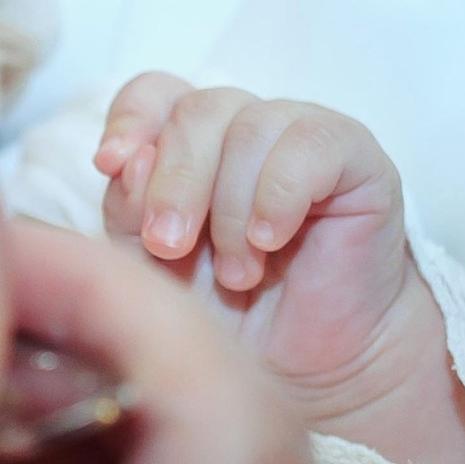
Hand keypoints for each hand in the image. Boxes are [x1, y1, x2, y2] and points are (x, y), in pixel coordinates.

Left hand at [97, 74, 464, 463]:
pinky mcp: (355, 158)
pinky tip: (270, 241)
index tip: (108, 164)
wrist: (303, 370)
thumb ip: (129, 213)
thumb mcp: (153, 271)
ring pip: (250, 127)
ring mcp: (299, 137)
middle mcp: (241, 129)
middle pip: (197, 110)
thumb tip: (129, 160)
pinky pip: (311, 144)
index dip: (130, 118)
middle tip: (169, 248)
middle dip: (174, 183)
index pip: (154, 93)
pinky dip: (278, 195)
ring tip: (236, 274)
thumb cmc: (223, 317)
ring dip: (230, 209)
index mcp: (187, 145)